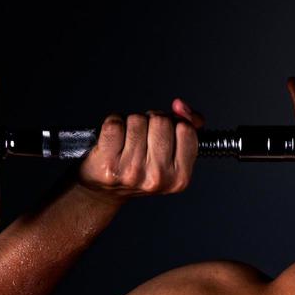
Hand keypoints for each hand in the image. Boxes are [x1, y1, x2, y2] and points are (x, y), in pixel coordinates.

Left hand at [78, 98, 204, 199]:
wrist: (105, 189)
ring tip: (128, 140)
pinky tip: (113, 140)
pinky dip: (113, 124)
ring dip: (131, 123)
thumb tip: (179, 105)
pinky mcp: (108, 163)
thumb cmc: (141, 167)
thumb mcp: (173, 153)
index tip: (165, 134)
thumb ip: (189, 125)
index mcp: (179, 177)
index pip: (186, 129)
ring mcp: (132, 171)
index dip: (174, 124)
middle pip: (161, 121)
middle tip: (144, 137)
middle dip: (152, 121)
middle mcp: (158, 177)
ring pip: (137, 120)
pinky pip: (115, 123)